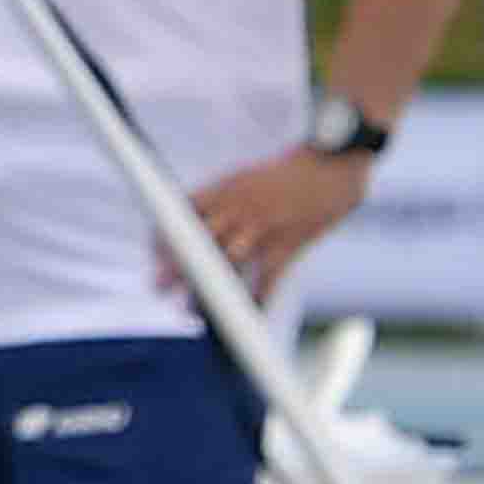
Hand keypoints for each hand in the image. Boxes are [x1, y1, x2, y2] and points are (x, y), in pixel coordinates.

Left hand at [175, 148, 371, 299]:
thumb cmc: (281, 176)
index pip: (184, 212)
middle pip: (201, 240)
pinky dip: (258, 298)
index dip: (167, 233)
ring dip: (213, 287)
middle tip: (160, 285)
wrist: (328, 169)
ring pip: (230, 261)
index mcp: (224, 189)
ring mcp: (264, 228)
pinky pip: (269, 278)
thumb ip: (217, 200)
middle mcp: (239, 208)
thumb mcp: (241, 178)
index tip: (155, 253)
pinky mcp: (288, 245)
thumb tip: (188, 219)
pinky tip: (247, 314)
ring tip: (194, 309)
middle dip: (178, 264)